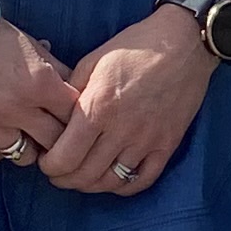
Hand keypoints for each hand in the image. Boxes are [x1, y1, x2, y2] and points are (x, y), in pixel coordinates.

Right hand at [0, 0, 78, 168]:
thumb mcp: (30, 45)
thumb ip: (55, 69)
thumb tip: (76, 86)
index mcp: (42, 83)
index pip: (76, 116)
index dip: (77, 120)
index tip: (71, 119)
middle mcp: (19, 106)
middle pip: (55, 142)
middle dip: (57, 140)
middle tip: (52, 135)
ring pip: (24, 156)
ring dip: (28, 148)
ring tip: (24, 137)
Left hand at [36, 8, 217, 195]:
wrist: (184, 44)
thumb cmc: (135, 47)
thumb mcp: (92, 61)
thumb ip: (71, 93)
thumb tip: (57, 118)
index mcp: (97, 108)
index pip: (64, 158)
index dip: (49, 166)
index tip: (46, 161)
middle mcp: (121, 130)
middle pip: (85, 175)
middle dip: (65, 179)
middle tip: (59, 173)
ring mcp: (146, 140)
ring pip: (112, 182)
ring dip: (91, 185)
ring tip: (82, 177)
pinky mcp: (167, 144)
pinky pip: (144, 180)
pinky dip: (125, 186)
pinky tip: (114, 179)